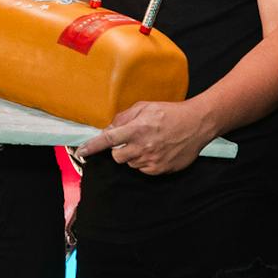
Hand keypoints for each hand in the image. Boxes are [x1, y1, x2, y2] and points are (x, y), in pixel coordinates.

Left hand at [73, 98, 215, 176]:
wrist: (197, 124)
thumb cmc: (170, 112)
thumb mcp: (145, 107)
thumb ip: (124, 117)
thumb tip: (109, 128)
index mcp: (137, 129)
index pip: (108, 139)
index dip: (92, 147)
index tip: (81, 152)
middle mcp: (143, 146)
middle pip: (116, 157)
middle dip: (119, 149)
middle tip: (131, 140)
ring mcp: (152, 160)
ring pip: (130, 164)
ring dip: (133, 155)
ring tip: (148, 143)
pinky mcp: (160, 169)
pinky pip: (143, 170)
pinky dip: (145, 162)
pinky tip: (156, 151)